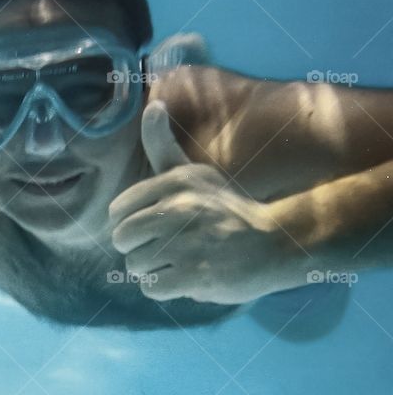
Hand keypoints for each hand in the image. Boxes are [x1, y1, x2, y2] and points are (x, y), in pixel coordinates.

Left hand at [109, 101, 285, 304]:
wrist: (276, 242)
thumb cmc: (227, 209)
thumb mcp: (194, 172)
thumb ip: (163, 146)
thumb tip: (151, 105)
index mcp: (174, 183)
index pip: (117, 211)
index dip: (129, 224)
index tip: (152, 227)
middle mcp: (178, 208)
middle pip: (122, 239)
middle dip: (138, 248)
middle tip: (165, 248)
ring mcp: (186, 243)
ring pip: (134, 265)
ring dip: (153, 270)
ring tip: (181, 261)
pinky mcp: (194, 275)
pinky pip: (151, 288)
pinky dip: (165, 288)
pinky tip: (187, 277)